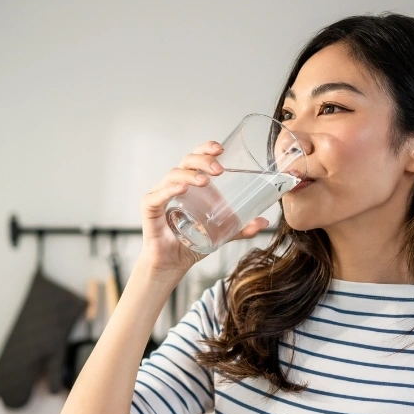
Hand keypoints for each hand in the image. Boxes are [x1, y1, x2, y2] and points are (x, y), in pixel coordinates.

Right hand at [138, 140, 270, 275]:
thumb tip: (264, 222)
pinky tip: (182, 189)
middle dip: (202, 160)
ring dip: (190, 174)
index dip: (206, 149)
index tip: (221, 149)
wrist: (173, 264)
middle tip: (219, 169)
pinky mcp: (149, 209)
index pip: (196, 158)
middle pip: (185, 162)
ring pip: (172, 175)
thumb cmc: (191, 243)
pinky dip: (169, 190)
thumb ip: (240, 228)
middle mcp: (174, 185)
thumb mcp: (221, 233)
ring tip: (205, 181)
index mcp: (191, 185)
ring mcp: (160, 195)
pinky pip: (157, 196)